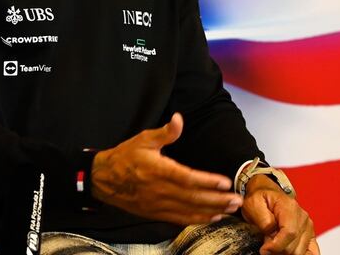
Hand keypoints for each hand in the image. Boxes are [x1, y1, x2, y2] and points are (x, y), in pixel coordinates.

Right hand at [90, 112, 242, 225]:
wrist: (102, 179)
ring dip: (212, 211)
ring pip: (189, 211)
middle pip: (193, 197)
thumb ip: (164, 132)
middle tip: (237, 200)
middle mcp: (159, 190)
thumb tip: (179, 119)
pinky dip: (197, 219)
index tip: (225, 182)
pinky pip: (179, 219)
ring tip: (230, 209)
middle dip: (217, 200)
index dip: (207, 181)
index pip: (187, 178)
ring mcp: (157, 204)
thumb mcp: (142, 139)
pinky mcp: (155, 213)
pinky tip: (212, 217)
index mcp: (157, 170)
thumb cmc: (124, 157)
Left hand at [241, 175, 318, 254]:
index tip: (264, 250)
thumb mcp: (254, 203)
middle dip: (278, 251)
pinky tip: (288, 254)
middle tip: (265, 248)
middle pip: (295, 246)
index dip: (276, 245)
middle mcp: (302, 218)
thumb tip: (271, 234)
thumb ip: (263, 219)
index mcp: (290, 207)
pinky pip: (312, 252)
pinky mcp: (309, 236)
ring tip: (273, 247)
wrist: (267, 194)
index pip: (289, 233)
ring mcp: (308, 228)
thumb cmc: (261, 199)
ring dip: (285, 254)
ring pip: (300, 252)